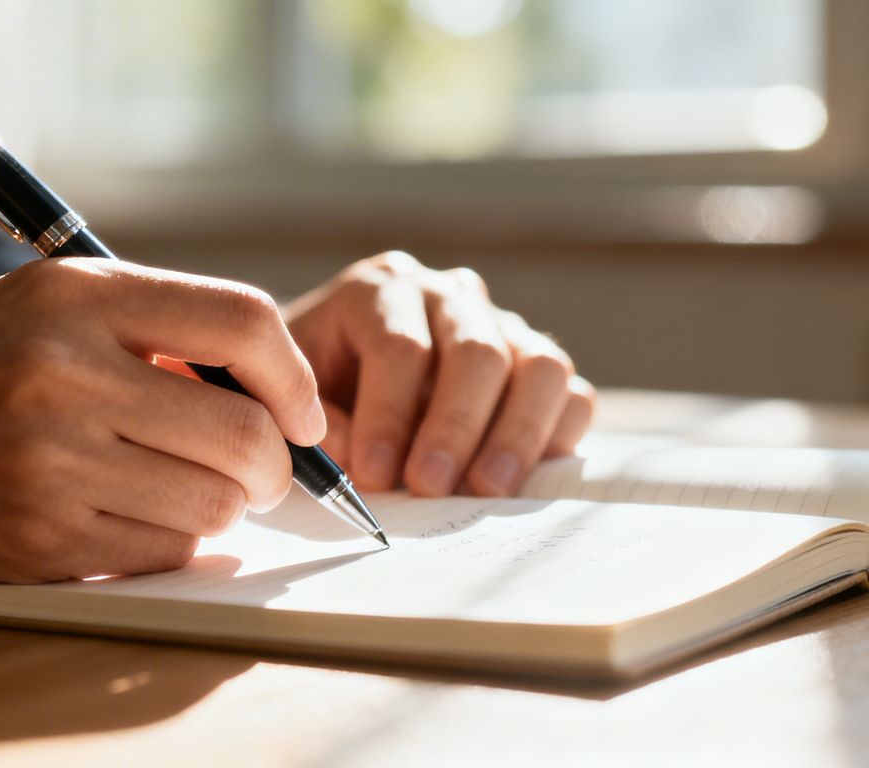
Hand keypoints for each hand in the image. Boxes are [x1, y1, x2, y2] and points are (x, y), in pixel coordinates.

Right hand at [0, 259, 323, 588]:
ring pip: (214, 504)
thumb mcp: (35, 308)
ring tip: (190, 492)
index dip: (296, 378)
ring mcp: (47, 460)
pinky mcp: (33, 537)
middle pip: (244, 432)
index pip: (244, 323)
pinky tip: (141, 519)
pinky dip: (173, 543)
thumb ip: (145, 329)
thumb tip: (265, 389)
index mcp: (75, 295)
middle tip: (259, 472)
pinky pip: (161, 551)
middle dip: (274, 465)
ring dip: (224, 508)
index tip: (304, 413)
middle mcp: (65, 371)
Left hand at [285, 251, 594, 496]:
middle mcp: (450, 295)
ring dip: (516, 433)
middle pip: (476, 352)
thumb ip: (321, 423)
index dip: (389, 415)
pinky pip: (572, 393)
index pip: (401, 346)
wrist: (338, 374)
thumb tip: (367, 462)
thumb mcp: (296, 395)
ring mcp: (503, 325)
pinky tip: (520, 480)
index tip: (372, 475)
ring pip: (540, 365)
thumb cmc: (312, 386)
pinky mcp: (539, 366)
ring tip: (485, 490)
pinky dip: (556, 435)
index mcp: (381, 290)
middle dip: (453, 427)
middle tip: (428, 487)